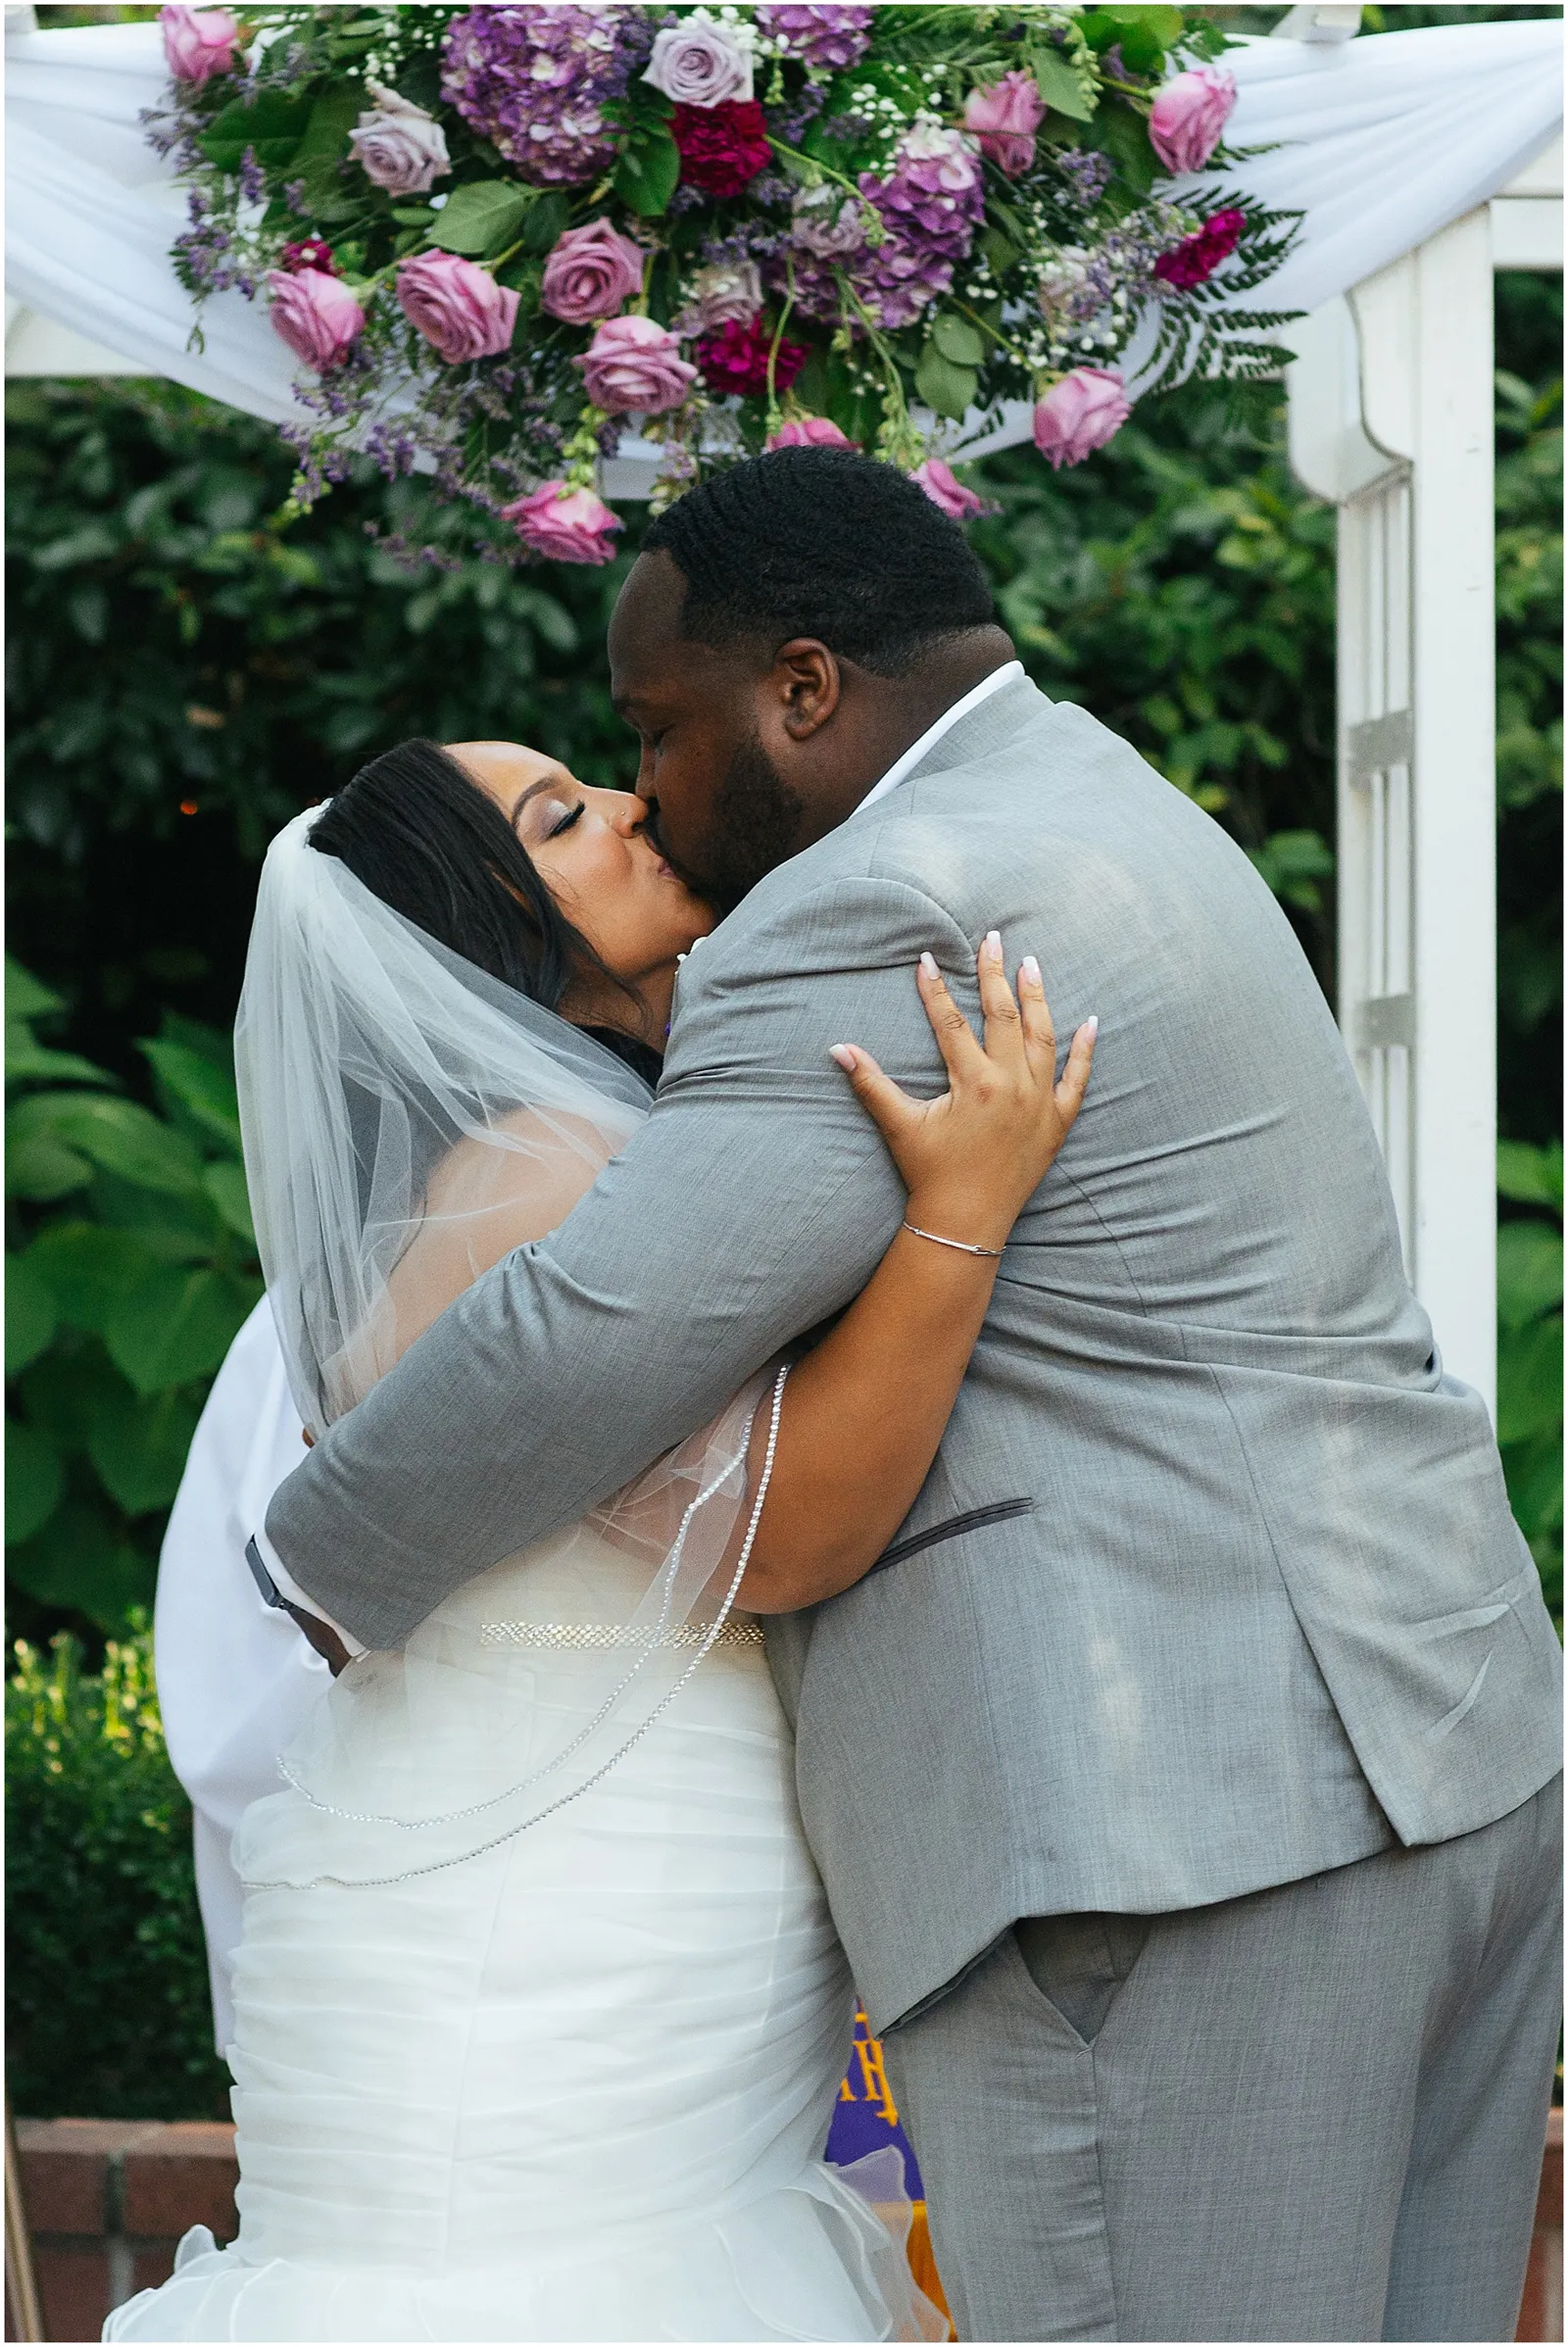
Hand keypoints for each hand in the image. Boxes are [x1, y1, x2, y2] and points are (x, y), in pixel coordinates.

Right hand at [830, 931, 1095, 1252]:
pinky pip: (1078, 1079)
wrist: (966, 1223)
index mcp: (973, 1082)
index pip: (951, 1021)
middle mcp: (1012, 1085)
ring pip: (1043, 1037)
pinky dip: (1085, 1051)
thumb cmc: (930, 1174)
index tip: (927, 959)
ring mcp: (1040, 1102)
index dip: (936, 988)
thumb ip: (871, 1083)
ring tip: (1031, 964)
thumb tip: (836, 1050)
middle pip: (1004, 1016)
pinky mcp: (1057, 1122)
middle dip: (995, 974)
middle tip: (992, 939)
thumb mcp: (900, 1126)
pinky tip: (1091, 1022)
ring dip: (1038, 998)